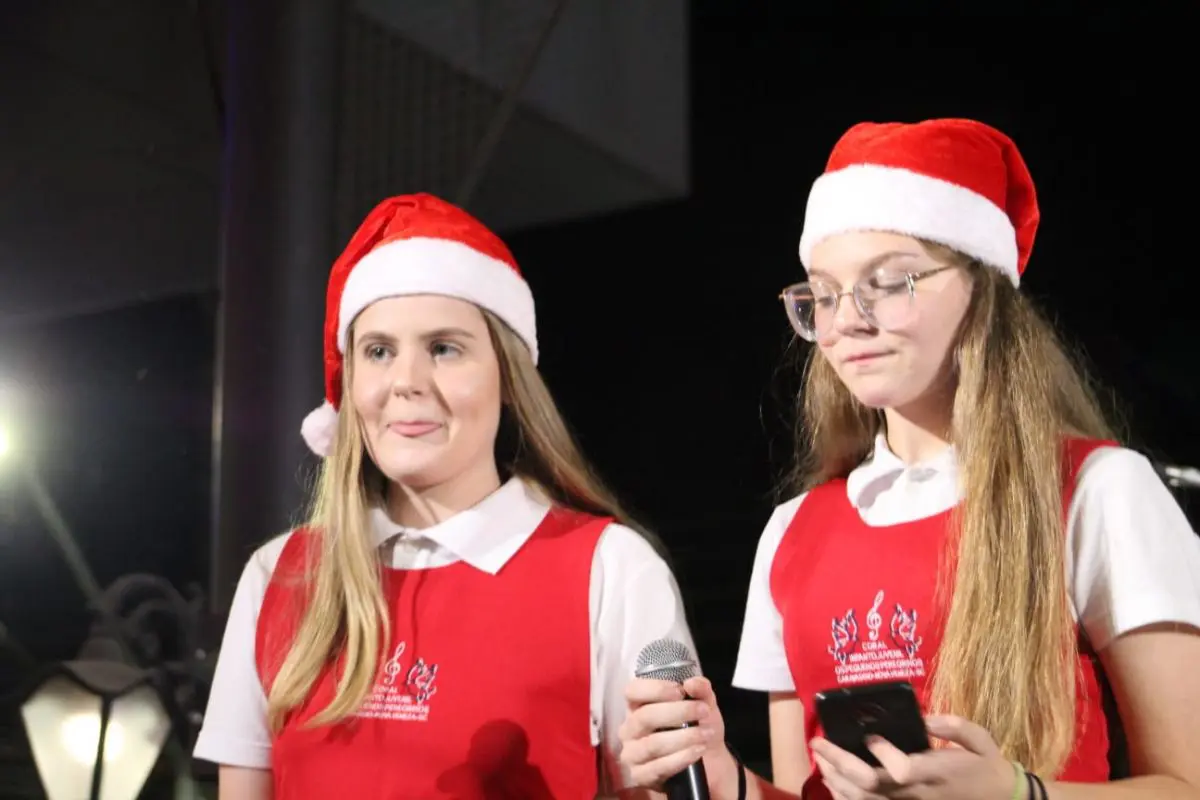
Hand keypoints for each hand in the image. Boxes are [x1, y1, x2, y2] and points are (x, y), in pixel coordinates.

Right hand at [617, 676, 740, 799]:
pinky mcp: (640, 776)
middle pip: (645, 717)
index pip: (633, 691)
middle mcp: (629, 728)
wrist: (709, 762)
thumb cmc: (697, 727)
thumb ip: (701, 689)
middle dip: (678, 712)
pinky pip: (657, 767)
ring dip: (683, 737)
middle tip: (703, 711)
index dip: (654, 689)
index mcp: (638, 706)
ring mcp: (632, 754)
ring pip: (652, 744)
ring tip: (705, 734)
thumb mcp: (704, 703)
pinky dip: (680, 758)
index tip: (680, 691)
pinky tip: (697, 751)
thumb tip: (693, 683)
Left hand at [809, 715, 1019, 799]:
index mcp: (936, 772)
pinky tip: (833, 781)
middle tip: (819, 741)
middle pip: (870, 785)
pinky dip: (846, 797)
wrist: (999, 799)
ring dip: (836, 779)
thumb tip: (922, 717)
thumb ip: (952, 725)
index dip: (881, 753)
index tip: (870, 735)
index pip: (901, 769)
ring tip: (821, 758)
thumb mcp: (979, 739)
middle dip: (839, 762)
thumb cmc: (985, 765)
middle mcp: (917, 793)